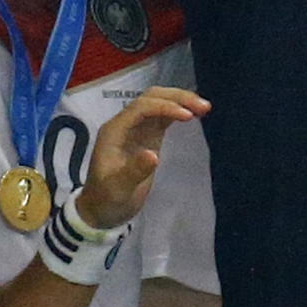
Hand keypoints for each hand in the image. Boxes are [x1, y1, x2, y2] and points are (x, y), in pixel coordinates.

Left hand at [76, 86, 210, 230]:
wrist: (101, 209)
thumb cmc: (107, 199)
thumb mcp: (117, 189)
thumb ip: (134, 171)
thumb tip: (154, 155)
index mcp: (115, 130)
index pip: (141, 107)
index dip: (165, 107)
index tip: (187, 116)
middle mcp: (125, 123)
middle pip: (151, 98)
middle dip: (177, 98)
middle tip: (203, 106)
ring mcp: (137, 128)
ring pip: (159, 102)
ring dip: (181, 101)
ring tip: (204, 107)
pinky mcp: (147, 135)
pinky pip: (163, 115)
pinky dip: (179, 111)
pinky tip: (195, 113)